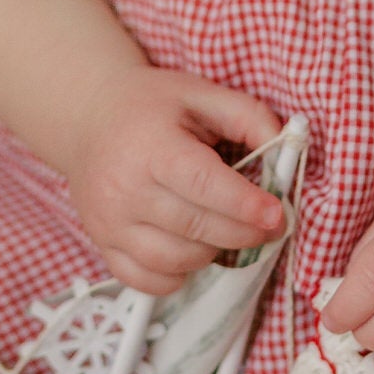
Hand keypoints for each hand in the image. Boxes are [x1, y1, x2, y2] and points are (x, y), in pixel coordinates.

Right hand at [61, 68, 286, 293]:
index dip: (244, 205)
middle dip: (243, 233)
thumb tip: (287, 150)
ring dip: (213, 253)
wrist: (87, 115)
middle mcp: (124, 187)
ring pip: (175, 260)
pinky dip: (178, 275)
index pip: (202, 184)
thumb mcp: (200, 93)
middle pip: (195, 227)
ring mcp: (109, 220)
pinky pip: (147, 280)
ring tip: (224, 230)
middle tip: (269, 226)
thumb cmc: (150, 105)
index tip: (277, 214)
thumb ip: (248, 117)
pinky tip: (191, 250)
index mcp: (151, 145)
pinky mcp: (102, 242)